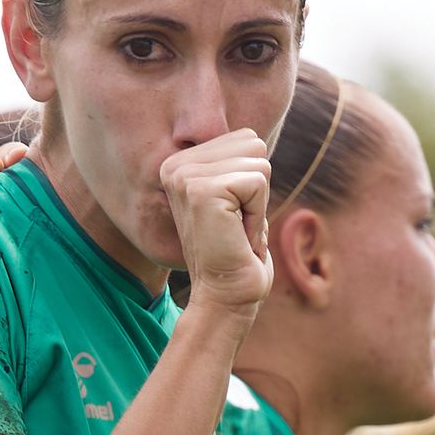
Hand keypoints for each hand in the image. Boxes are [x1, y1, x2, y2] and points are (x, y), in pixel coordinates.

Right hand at [159, 130, 272, 319]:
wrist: (225, 297)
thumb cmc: (237, 254)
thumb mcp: (237, 200)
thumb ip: (238, 166)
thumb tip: (253, 137)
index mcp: (180, 163)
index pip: (245, 139)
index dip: (253, 181)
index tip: (234, 216)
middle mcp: (175, 165)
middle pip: (252, 144)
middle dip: (258, 189)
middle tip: (237, 225)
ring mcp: (185, 176)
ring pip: (258, 162)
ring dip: (259, 204)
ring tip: (236, 232)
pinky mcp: (201, 190)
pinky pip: (257, 182)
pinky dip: (258, 215)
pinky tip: (238, 237)